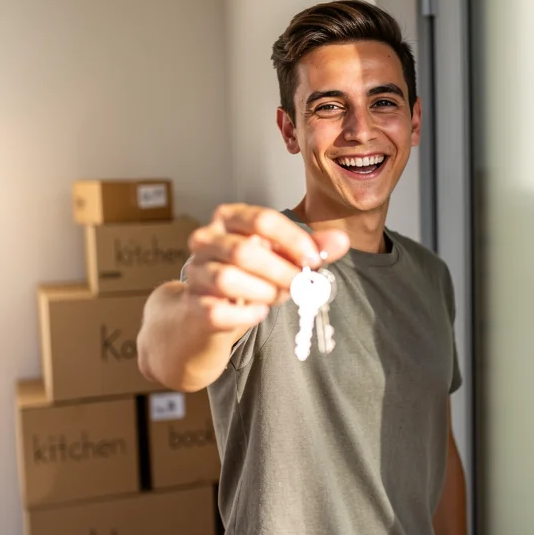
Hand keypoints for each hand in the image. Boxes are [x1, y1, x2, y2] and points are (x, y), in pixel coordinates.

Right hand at [182, 204, 349, 330]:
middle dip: (282, 271)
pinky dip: (247, 315)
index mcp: (228, 218)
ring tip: (278, 296)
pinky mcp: (192, 305)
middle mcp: (206, 240)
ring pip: (228, 280)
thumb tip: (341, 240)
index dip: (293, 240)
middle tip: (301, 285)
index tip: (314, 260)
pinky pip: (219, 311)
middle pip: (244, 251)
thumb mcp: (280, 257)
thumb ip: (310, 248)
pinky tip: (259, 313)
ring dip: (264, 292)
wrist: (207, 312)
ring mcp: (195, 273)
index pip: (262, 219)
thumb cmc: (249, 277)